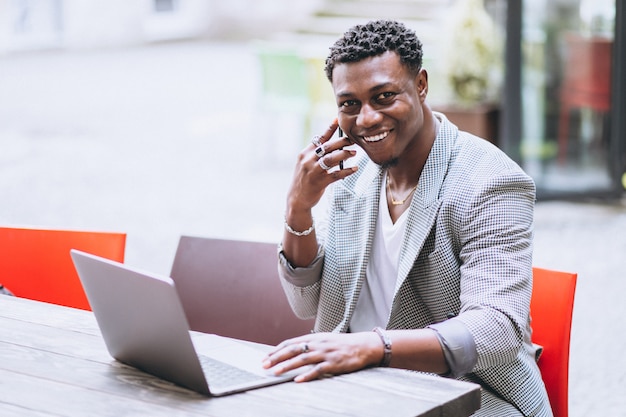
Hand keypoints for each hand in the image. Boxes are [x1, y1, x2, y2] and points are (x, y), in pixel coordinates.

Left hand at [262, 332, 381, 381]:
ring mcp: (325, 353)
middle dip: (277, 357)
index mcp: (314, 337)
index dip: (277, 350)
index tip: (266, 357)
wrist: (363, 345)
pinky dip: (307, 375)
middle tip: (265, 365)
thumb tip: (292, 351)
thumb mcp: (323, 340)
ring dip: (288, 366)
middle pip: (293, 349)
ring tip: (276, 372)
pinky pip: (318, 370)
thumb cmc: (341, 344)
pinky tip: (297, 380)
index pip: (290, 342)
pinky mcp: (334, 364)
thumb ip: (309, 344)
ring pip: (303, 359)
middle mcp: (317, 344)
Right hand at [286, 119, 357, 212]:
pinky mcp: (320, 182)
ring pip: (331, 159)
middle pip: (327, 147)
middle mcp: (308, 160)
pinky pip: (336, 174)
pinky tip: (354, 169)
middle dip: (342, 142)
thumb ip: (316, 154)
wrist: (297, 199)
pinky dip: (346, 171)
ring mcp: (313, 171)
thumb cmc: (304, 180)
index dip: (329, 129)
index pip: (319, 138)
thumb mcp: (305, 164)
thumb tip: (332, 145)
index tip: (338, 120)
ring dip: (344, 154)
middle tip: (352, 140)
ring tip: (354, 153)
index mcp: (305, 154)